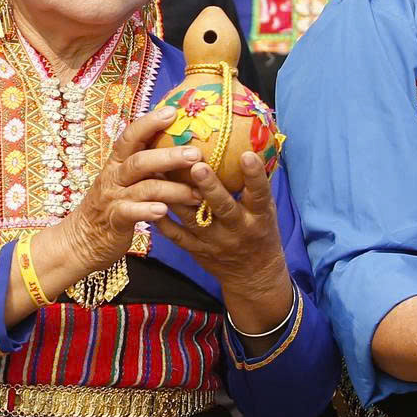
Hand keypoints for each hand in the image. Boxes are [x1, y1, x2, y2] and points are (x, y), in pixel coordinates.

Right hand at [52, 104, 205, 270]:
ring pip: (144, 188)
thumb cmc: (111, 205)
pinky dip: (147, 211)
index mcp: (116, 163)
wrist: (81, 239)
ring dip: (173, 190)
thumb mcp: (123, 180)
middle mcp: (113, 177)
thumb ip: (144, 165)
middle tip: (196, 154)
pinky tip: (164, 211)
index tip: (172, 112)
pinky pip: (131, 213)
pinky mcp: (114, 221)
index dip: (149, 123)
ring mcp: (112, 198)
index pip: (130, 136)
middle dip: (169, 156)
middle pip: (140, 161)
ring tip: (197, 194)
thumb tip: (176, 145)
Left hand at [154, 151, 289, 324]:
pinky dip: (162, 218)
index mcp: (259, 217)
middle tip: (197, 164)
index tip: (247, 154)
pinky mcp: (197, 251)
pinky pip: (176, 234)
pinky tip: (148, 198)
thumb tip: (253, 142)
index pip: (260, 194)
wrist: (253, 275)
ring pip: (192, 218)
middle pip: (223, 207)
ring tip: (159, 170)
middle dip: (210, 187)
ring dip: (175, 195)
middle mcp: (238, 229)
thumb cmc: (260, 232)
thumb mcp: (267, 210)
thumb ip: (256, 184)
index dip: (254, 176)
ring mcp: (215, 242)